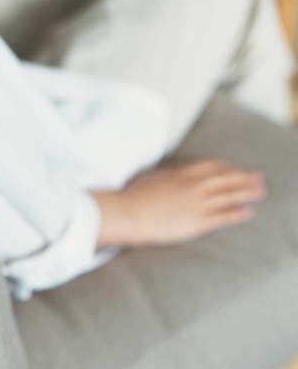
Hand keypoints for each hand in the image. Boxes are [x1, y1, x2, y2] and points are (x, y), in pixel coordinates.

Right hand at [92, 159, 264, 247]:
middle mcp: (194, 186)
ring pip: (230, 196)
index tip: (234, 169)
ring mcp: (198, 204)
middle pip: (227, 179)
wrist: (129, 213)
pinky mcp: (198, 222)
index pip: (212, 166)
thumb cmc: (133, 196)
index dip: (227, 167)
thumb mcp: (151, 176)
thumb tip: (171, 173)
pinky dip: (238, 213)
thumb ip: (167, 174)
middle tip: (257, 178)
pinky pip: (224, 216)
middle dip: (244, 178)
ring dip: (247, 193)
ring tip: (260, 193)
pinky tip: (248, 212)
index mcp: (182, 173)